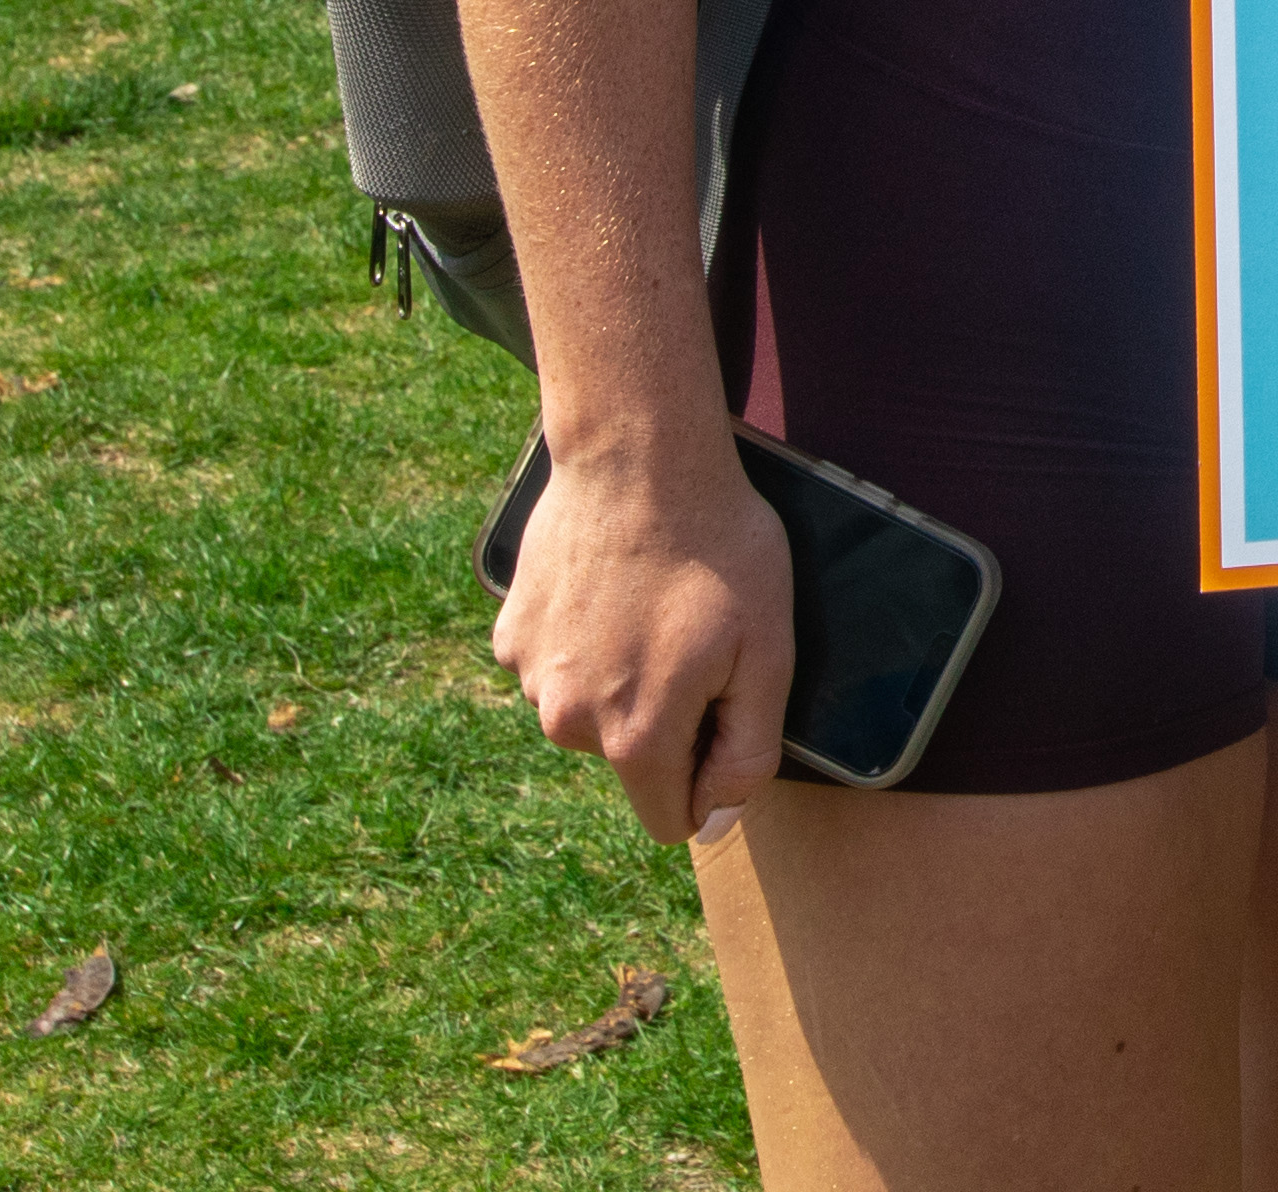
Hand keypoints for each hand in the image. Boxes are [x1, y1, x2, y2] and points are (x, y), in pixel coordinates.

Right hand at [492, 427, 793, 845]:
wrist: (639, 458)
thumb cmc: (720, 550)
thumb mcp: (769, 652)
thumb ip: (747, 753)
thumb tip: (714, 818)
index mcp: (633, 738)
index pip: (667, 819)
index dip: (706, 782)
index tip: (723, 715)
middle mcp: (566, 723)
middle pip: (630, 761)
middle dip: (666, 720)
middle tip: (694, 640)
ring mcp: (528, 678)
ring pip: (590, 711)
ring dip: (621, 678)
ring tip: (651, 605)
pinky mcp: (508, 634)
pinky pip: (556, 666)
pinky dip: (584, 642)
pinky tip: (611, 589)